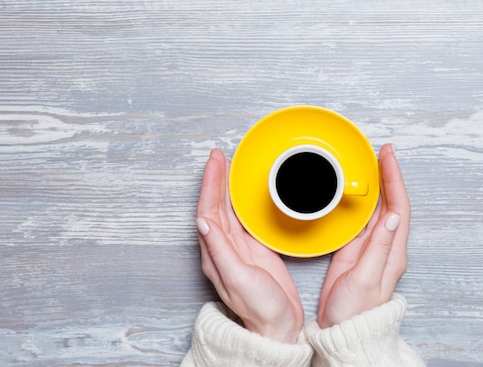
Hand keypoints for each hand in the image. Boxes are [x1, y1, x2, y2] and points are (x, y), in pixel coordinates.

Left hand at [196, 149, 303, 342]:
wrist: (279, 326)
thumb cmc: (260, 308)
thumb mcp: (239, 279)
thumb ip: (221, 250)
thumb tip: (203, 222)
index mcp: (216, 254)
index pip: (208, 211)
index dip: (211, 185)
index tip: (215, 163)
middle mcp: (224, 248)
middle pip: (216, 206)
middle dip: (217, 179)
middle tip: (221, 156)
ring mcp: (239, 249)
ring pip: (229, 210)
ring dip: (227, 187)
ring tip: (230, 166)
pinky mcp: (254, 250)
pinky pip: (243, 219)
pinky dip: (241, 201)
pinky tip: (245, 193)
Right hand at [317, 144, 410, 327]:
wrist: (342, 329)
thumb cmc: (355, 310)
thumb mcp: (367, 277)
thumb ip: (378, 247)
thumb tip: (392, 216)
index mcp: (392, 251)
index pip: (399, 206)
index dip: (395, 179)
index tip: (388, 156)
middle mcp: (385, 246)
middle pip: (391, 202)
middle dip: (387, 175)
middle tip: (380, 151)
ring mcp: (370, 248)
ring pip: (377, 208)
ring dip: (376, 185)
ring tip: (370, 164)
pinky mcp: (355, 251)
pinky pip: (361, 219)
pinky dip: (360, 201)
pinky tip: (355, 192)